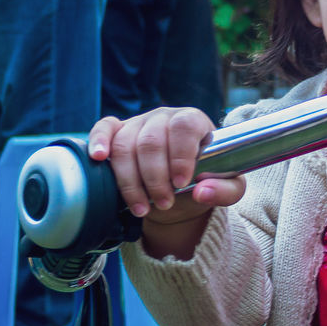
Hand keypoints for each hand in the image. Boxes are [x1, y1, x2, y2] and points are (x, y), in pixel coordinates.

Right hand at [87, 107, 241, 226]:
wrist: (183, 187)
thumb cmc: (206, 180)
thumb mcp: (227, 188)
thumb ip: (225, 191)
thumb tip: (203, 192)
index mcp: (193, 121)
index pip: (184, 127)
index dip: (180, 155)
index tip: (181, 184)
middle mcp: (164, 117)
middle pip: (151, 141)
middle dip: (155, 178)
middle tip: (164, 203)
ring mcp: (138, 122)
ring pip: (125, 145)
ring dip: (130, 181)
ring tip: (142, 208)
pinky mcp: (118, 131)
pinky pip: (104, 128)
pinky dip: (99, 141)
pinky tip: (99, 158)